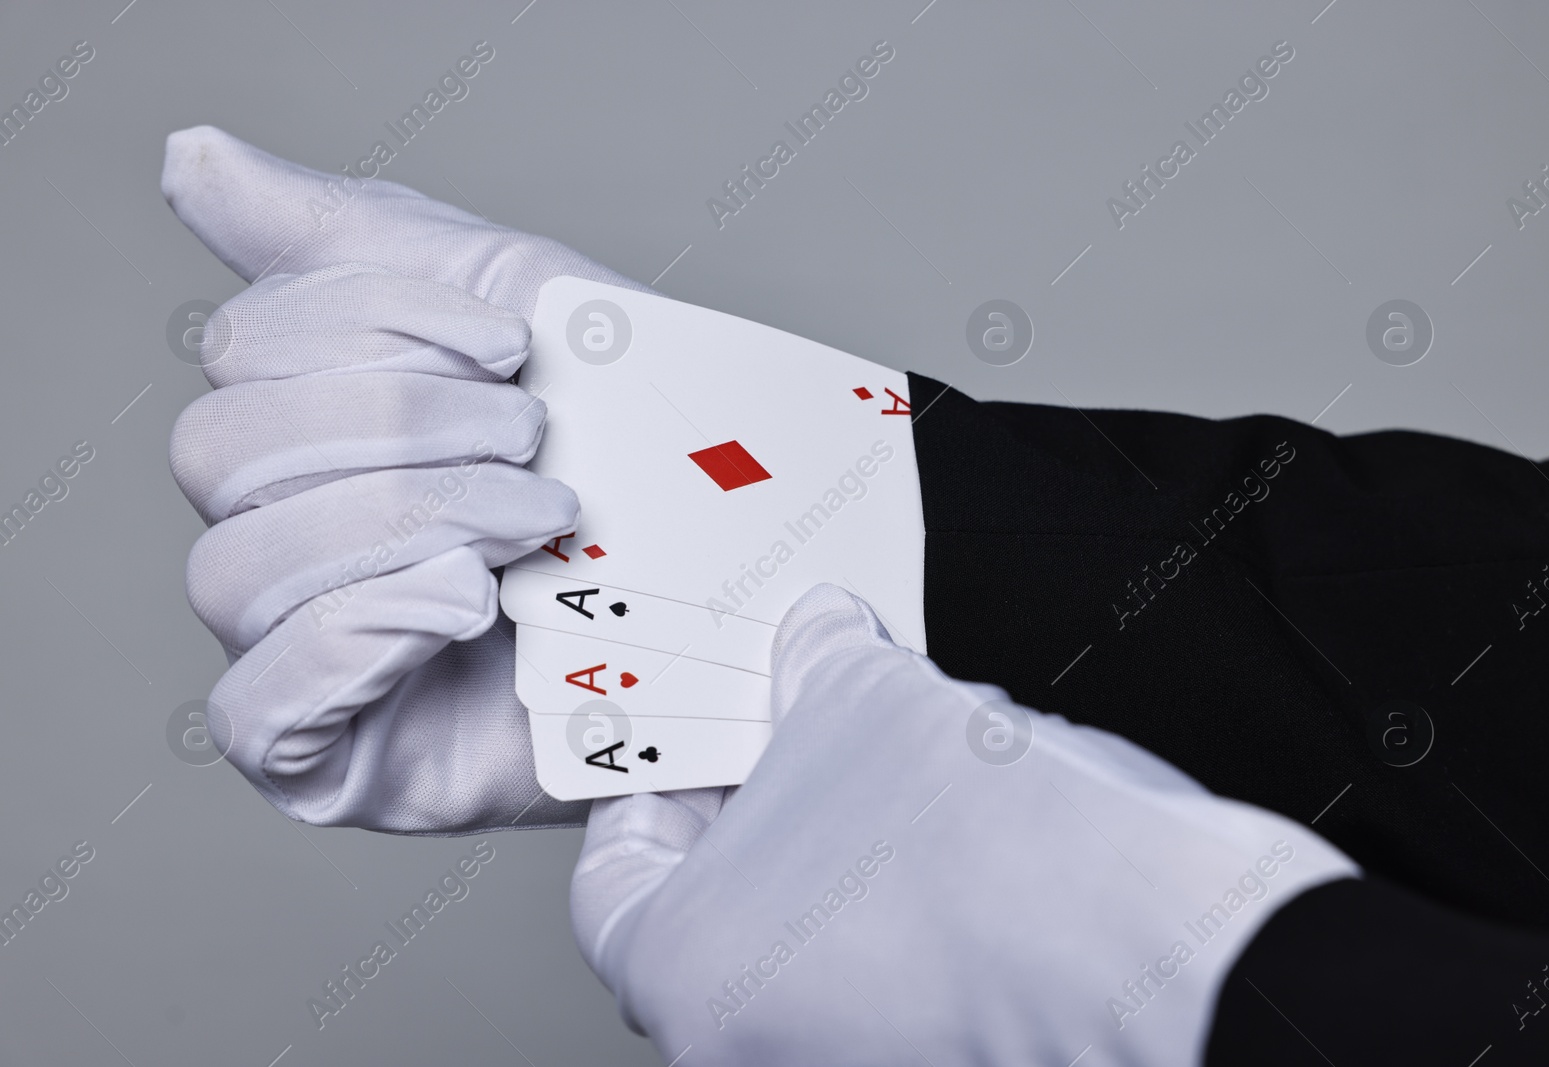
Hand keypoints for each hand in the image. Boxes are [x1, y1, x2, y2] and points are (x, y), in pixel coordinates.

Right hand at [164, 125, 645, 832]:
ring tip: (536, 523)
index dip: (372, 324)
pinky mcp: (340, 765)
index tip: (517, 345)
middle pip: (219, 453)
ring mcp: (304, 657)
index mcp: (314, 428)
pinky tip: (466, 602)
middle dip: (397, 424)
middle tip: (534, 442)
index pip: (242, 354)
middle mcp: (286, 538)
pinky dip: (354, 637)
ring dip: (401, 520)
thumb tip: (189, 159)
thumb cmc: (635, 455)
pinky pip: (254, 712)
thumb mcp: (510, 306)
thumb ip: (349, 238)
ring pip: (233, 571)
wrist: (752, 595)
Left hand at [571, 585, 1358, 1065]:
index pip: (609, 885)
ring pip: (807, 935)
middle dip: (755, 802)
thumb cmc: (998, 855)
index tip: (678, 742)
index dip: (643, 789)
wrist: (1173, 951)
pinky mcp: (940, 1052)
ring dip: (834, 842)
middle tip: (790, 722)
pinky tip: (959, 816)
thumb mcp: (871, 703)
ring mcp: (851, 1063)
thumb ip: (816, 662)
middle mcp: (754, 1049)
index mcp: (693, 979)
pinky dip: (899, 893)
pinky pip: (886, 966)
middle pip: (714, 910)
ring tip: (892, 753)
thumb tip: (819, 638)